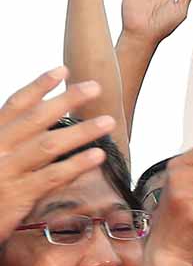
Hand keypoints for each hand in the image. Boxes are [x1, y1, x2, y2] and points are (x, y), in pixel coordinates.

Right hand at [0, 70, 114, 235]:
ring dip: (81, 131)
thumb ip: (13, 140)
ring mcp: (6, 171)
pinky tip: (97, 156)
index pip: (15, 104)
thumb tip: (42, 123)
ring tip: (108, 121)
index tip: (61, 70)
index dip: (38, 86)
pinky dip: (76, 165)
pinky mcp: (18, 195)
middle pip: (35, 119)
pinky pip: (52, 176)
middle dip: (66, 100)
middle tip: (95, 87)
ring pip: (48, 145)